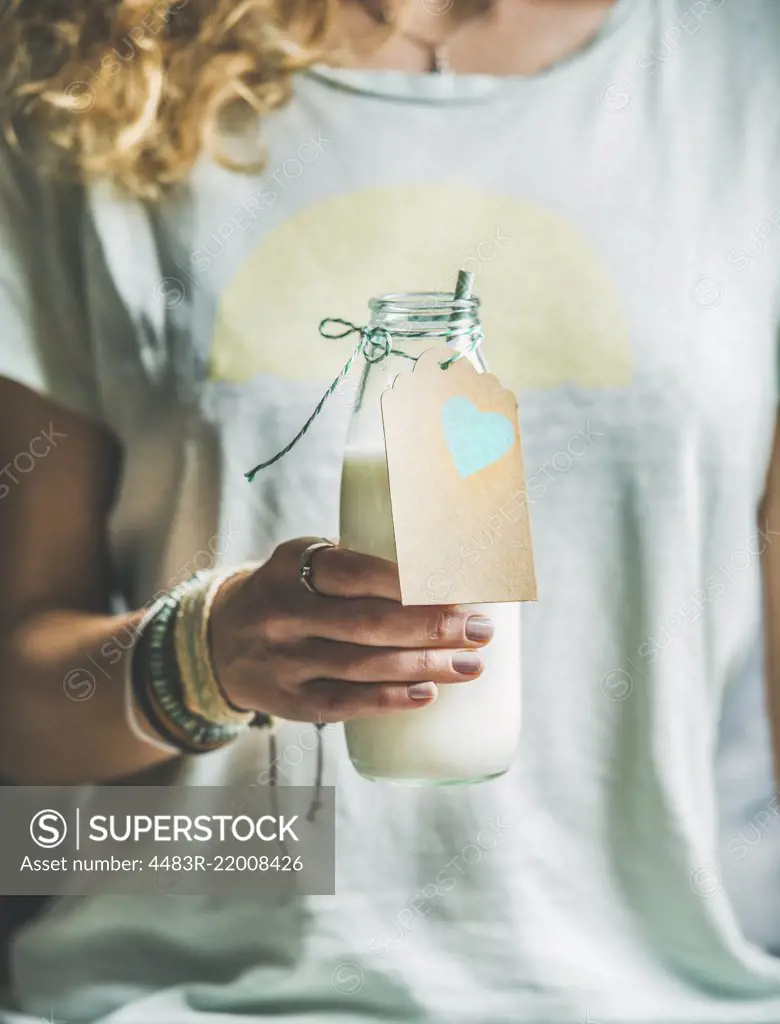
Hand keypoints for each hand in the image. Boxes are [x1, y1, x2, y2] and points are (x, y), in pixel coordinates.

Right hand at [208, 538, 493, 722]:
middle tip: (481, 629)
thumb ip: (359, 564)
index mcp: (292, 567)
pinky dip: (388, 701)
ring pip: (362, 666)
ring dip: (424, 666)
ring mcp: (283, 662)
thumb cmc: (289, 592)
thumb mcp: (304, 561)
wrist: (219, 641)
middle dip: (433, 627)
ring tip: (471, 664)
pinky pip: (343, 704)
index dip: (412, 581)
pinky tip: (428, 695)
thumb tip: (450, 565)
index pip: (356, 572)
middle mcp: (283, 614)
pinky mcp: (288, 701)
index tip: (462, 585)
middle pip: (368, 622)